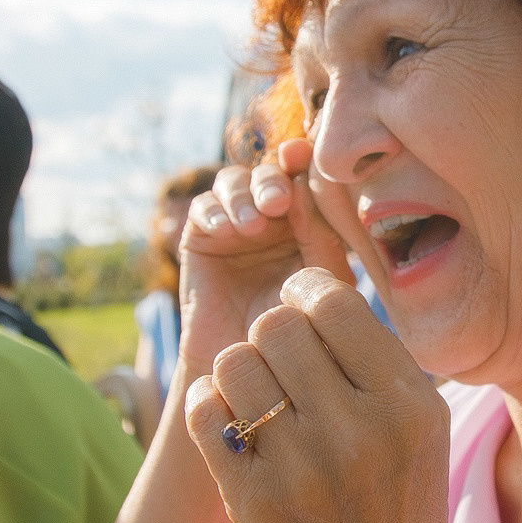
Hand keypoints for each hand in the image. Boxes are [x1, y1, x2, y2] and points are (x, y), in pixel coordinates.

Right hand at [179, 139, 354, 377]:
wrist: (251, 368)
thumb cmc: (296, 328)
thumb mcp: (319, 281)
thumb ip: (320, 236)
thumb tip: (304, 188)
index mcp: (305, 218)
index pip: (301, 175)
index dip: (300, 158)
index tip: (301, 154)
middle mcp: (270, 215)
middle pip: (267, 173)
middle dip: (271, 180)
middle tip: (278, 202)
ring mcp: (235, 224)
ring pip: (232, 182)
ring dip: (242, 195)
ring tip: (253, 225)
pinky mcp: (201, 238)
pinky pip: (203, 209)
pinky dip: (214, 211)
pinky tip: (225, 230)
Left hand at [184, 267, 451, 522]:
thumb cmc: (396, 501)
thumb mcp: (421, 428)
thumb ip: (376, 358)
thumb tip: (311, 287)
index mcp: (409, 406)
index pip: (334, 303)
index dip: (307, 293)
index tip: (304, 309)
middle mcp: (358, 433)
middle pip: (277, 324)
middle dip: (272, 332)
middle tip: (282, 359)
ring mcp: (300, 468)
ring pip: (234, 361)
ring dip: (241, 370)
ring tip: (261, 396)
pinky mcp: (252, 498)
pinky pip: (203, 410)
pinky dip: (209, 404)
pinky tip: (231, 420)